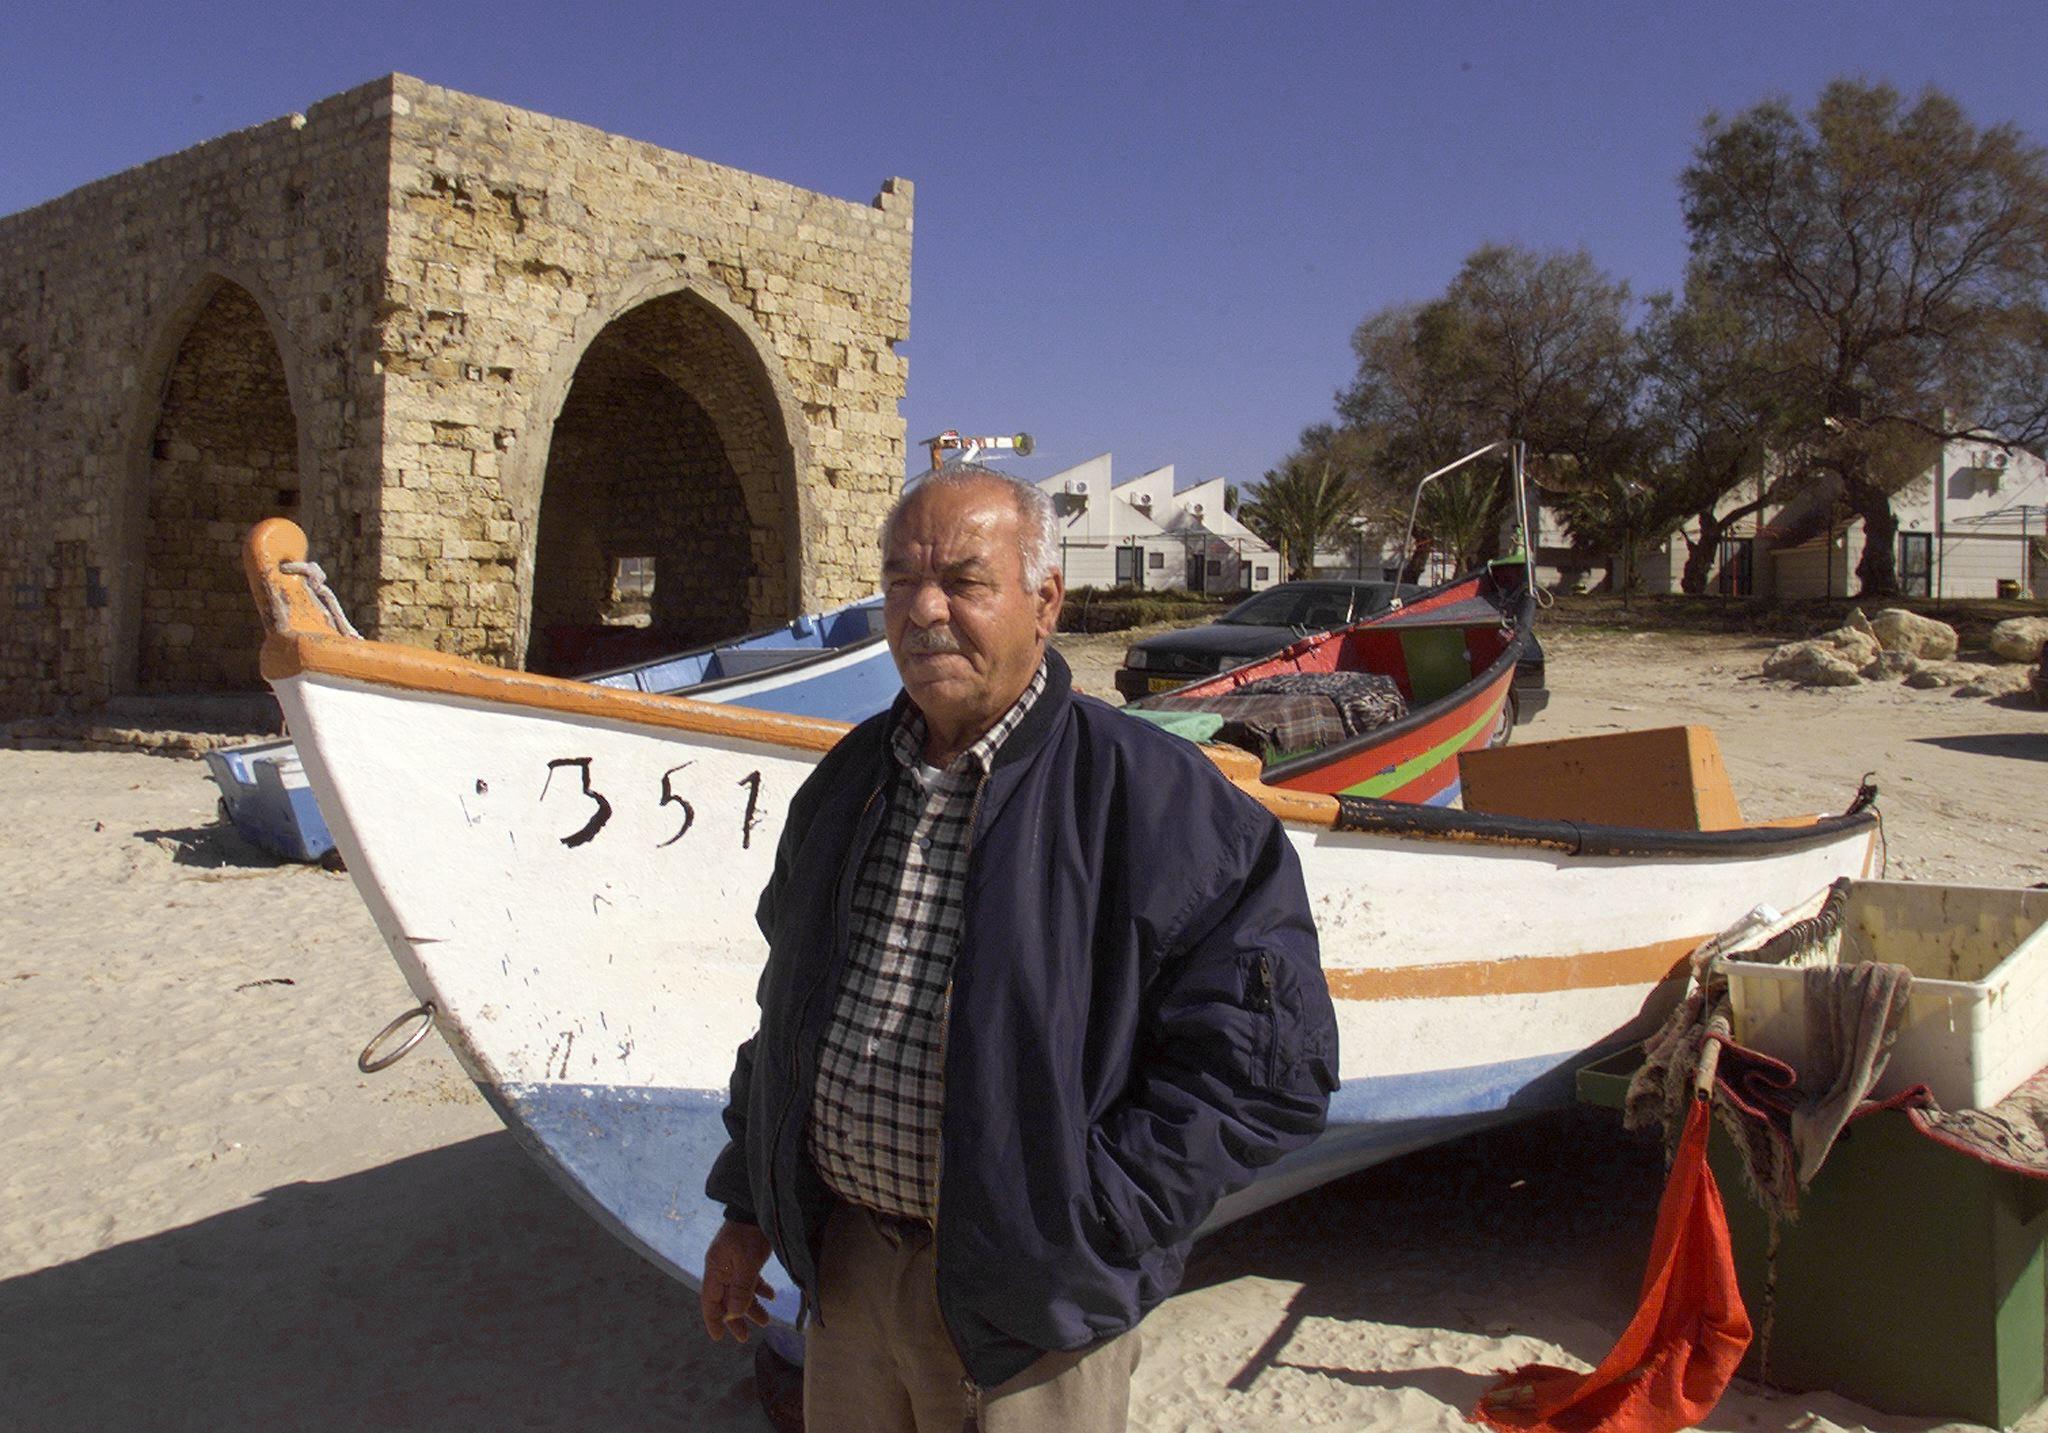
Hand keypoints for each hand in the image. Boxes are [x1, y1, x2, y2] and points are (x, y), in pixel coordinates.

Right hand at [700, 1220, 775, 1341]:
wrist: (758, 1209)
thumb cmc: (750, 1235)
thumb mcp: (747, 1263)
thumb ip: (740, 1289)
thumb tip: (734, 1314)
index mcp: (715, 1269)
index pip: (709, 1301)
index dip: (713, 1320)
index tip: (719, 1337)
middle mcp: (722, 1269)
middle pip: (725, 1300)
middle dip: (735, 1319)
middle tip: (745, 1337)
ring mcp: (733, 1264)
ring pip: (739, 1292)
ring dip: (751, 1307)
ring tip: (766, 1321)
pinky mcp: (745, 1259)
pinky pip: (749, 1281)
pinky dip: (758, 1290)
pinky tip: (771, 1296)